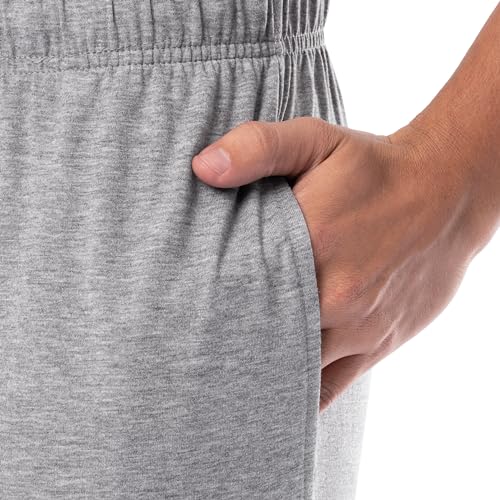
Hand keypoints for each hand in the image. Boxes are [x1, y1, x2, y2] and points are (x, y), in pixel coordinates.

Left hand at [191, 117, 482, 413]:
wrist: (448, 192)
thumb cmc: (375, 167)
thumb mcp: (316, 140)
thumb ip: (257, 148)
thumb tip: (203, 168)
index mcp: (311, 243)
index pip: (240, 290)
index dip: (203, 308)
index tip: (175, 320)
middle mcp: (334, 294)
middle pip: (263, 337)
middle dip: (225, 347)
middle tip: (186, 358)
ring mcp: (358, 326)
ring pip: (294, 370)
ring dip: (259, 374)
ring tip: (221, 381)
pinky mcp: (377, 342)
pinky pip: (332, 387)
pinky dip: (298, 397)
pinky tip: (272, 398)